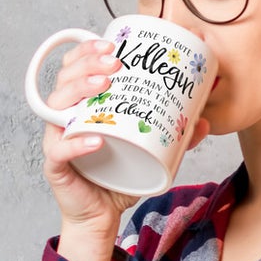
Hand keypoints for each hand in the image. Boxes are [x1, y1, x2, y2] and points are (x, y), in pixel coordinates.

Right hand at [44, 39, 209, 260]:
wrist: (101, 216)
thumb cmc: (119, 179)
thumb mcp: (151, 152)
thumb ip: (175, 137)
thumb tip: (204, 121)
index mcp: (82, 107)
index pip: (75, 68)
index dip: (87, 51)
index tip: (111, 44)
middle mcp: (64, 119)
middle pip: (64, 80)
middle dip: (86, 64)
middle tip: (114, 63)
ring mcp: (57, 141)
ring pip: (55, 107)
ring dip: (77, 91)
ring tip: (102, 88)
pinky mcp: (55, 167)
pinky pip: (59, 151)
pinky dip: (76, 143)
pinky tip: (95, 138)